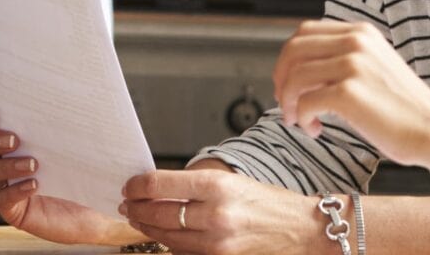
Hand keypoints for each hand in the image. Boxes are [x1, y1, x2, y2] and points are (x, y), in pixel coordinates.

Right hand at [0, 104, 143, 244]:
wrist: (101, 207)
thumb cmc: (90, 167)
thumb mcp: (84, 139)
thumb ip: (75, 117)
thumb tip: (83, 82)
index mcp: (13, 135)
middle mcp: (3, 158)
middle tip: (15, 140)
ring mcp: (6, 185)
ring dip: (6, 166)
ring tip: (33, 164)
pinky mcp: (14, 209)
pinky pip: (3, 200)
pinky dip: (15, 191)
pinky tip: (34, 185)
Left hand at [118, 169, 336, 254]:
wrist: (301, 230)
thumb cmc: (272, 203)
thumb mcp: (233, 181)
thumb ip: (196, 184)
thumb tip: (160, 187)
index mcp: (218, 186)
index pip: (160, 184)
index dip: (137, 186)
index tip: (129, 186)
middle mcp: (215, 214)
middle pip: (158, 212)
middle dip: (136, 208)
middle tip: (127, 204)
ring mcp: (216, 242)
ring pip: (166, 236)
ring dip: (148, 227)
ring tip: (139, 219)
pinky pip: (183, 252)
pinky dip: (170, 242)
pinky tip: (165, 234)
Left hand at [273, 20, 429, 165]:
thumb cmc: (404, 107)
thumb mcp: (374, 66)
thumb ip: (343, 59)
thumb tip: (300, 71)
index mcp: (361, 32)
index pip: (305, 32)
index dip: (288, 58)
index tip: (287, 83)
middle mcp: (356, 42)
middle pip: (293, 50)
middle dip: (281, 78)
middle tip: (285, 103)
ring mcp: (352, 65)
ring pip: (294, 76)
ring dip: (288, 102)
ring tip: (298, 120)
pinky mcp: (348, 92)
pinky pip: (305, 102)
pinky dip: (301, 118)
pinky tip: (315, 129)